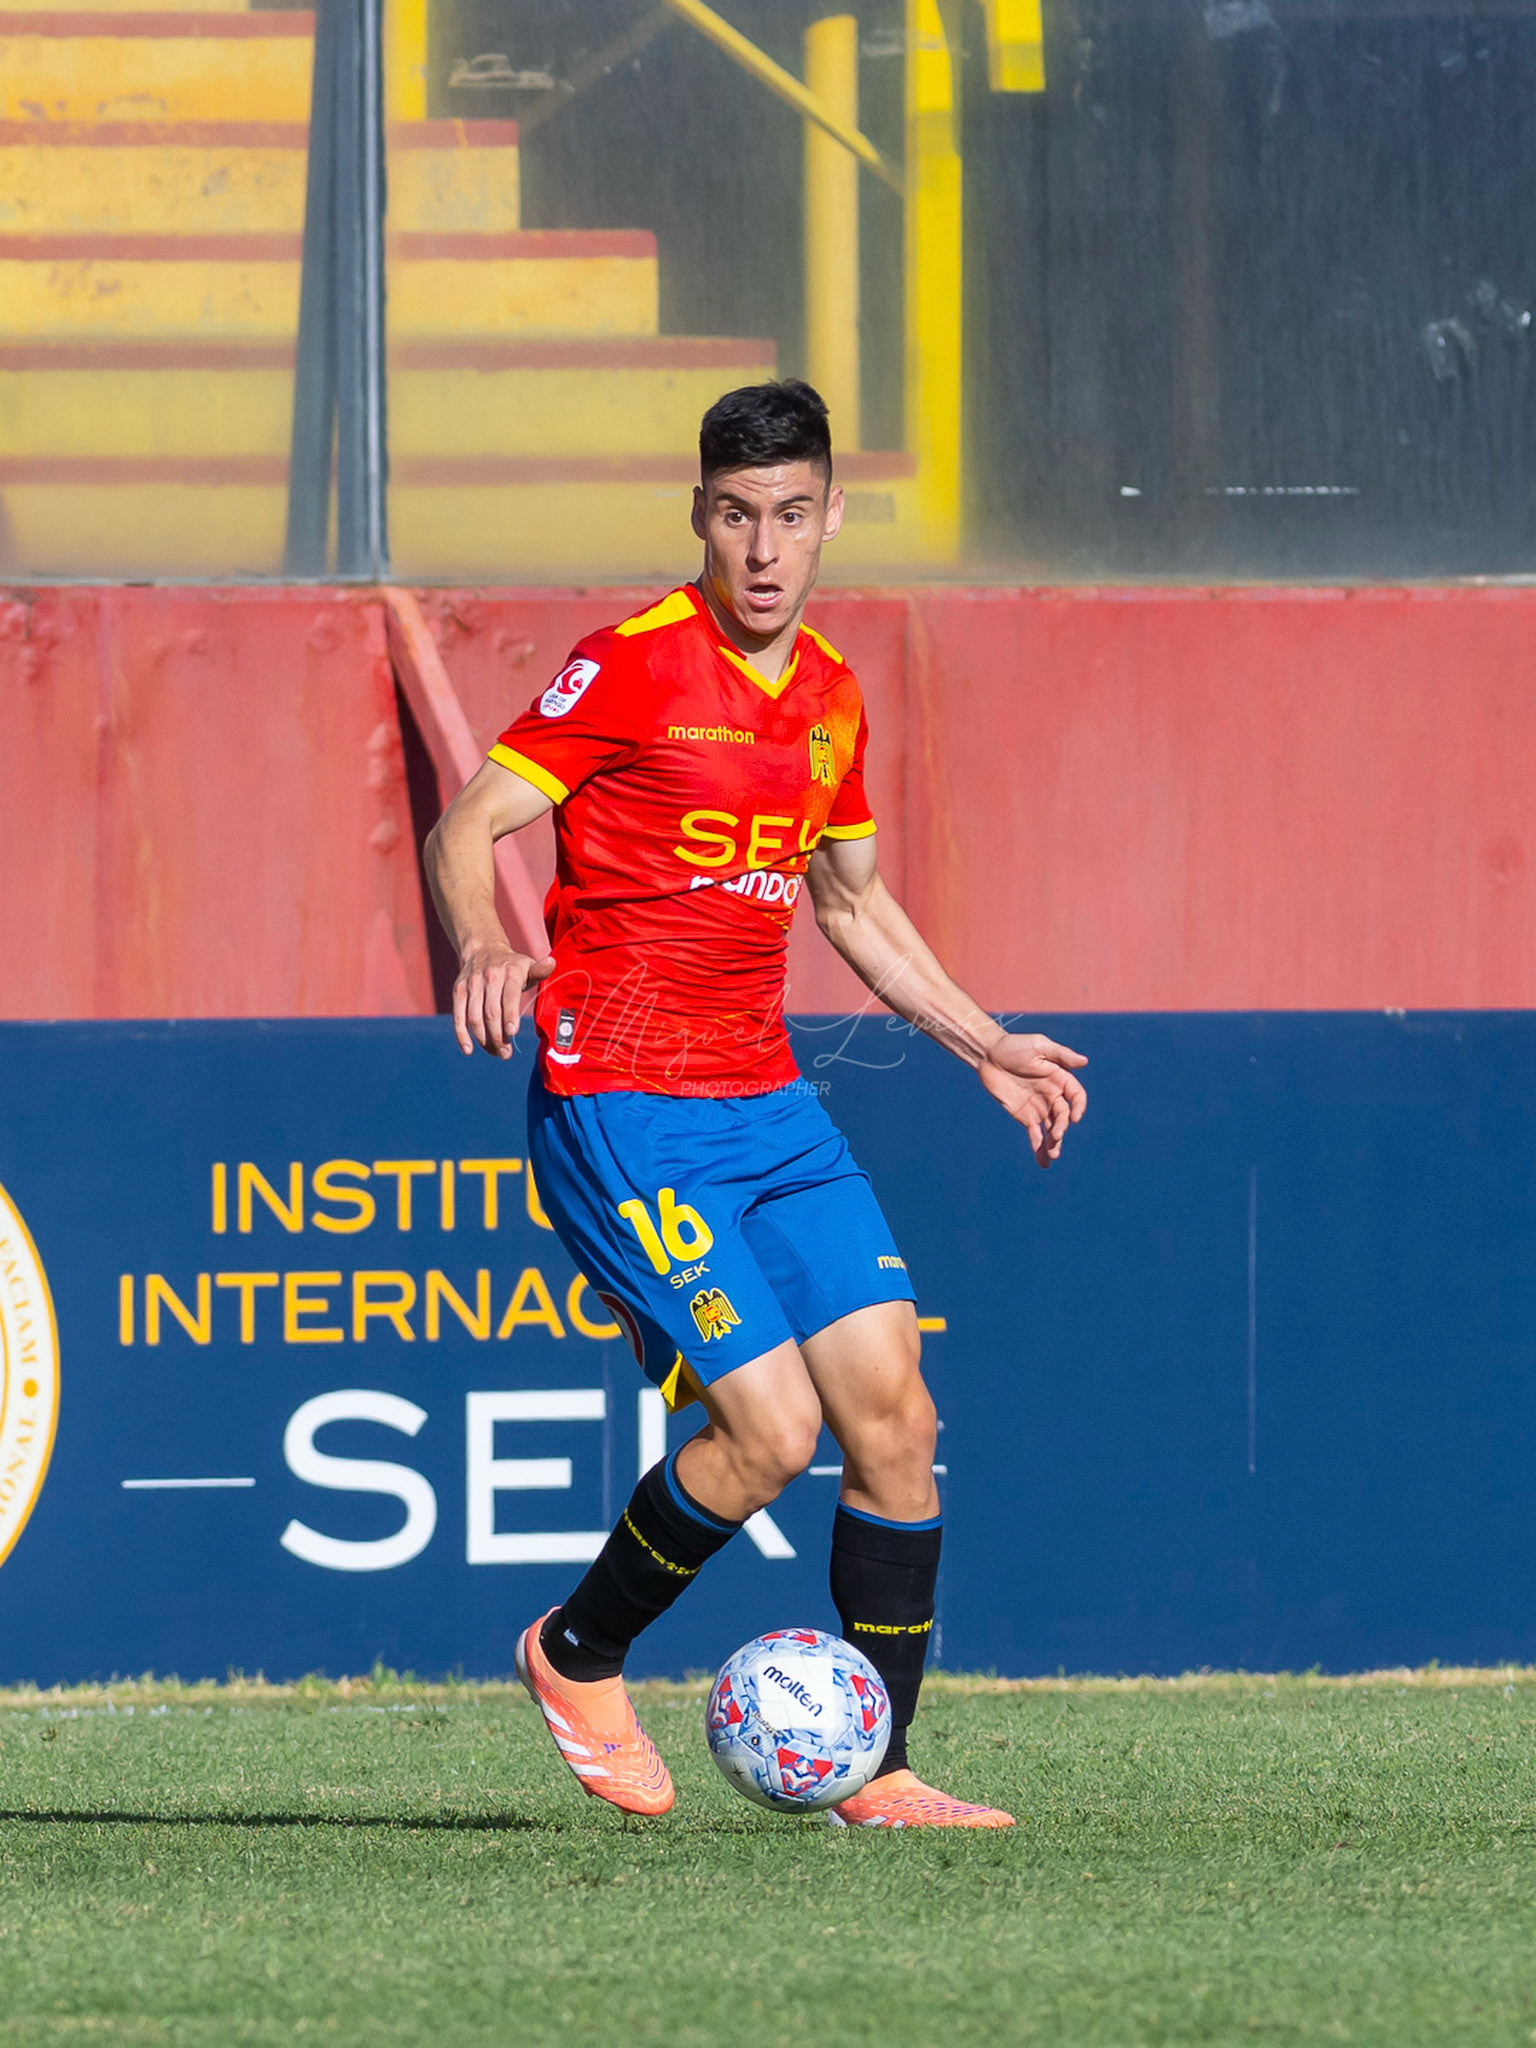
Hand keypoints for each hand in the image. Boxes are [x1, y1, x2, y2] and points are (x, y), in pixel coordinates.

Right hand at [452, 942, 554, 1059]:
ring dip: (484, 1039)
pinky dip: (462, 1035)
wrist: (483, 949)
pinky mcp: (459, 991)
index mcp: (510, 972)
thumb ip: (540, 970)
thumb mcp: (527, 965)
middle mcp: (489, 977)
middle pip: (491, 1011)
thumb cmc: (512, 966)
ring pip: (474, 1017)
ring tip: (495, 1053)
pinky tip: (468, 1050)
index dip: (510, 1015)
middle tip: (506, 1054)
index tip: (512, 1033)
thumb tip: (552, 962)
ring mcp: (472, 984)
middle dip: (498, 1036)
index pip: (509, 996)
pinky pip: (458, 1016)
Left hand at [977, 1033, 1087, 1167]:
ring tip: (1052, 1156)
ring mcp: (1039, 1107)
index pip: (1076, 1096)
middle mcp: (1052, 1095)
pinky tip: (1043, 1162)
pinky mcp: (1025, 1116)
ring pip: (1052, 1129)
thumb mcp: (1039, 1045)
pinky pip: (1035, 1134)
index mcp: (1060, 1078)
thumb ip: (1061, 1055)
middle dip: (1061, 1127)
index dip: (1079, 1107)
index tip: (1074, 1118)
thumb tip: (1084, 1062)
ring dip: (1054, 1143)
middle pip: (1063, 1116)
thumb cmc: (1015, 1045)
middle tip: (1056, 1136)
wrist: (989, 1055)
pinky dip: (1039, 1148)